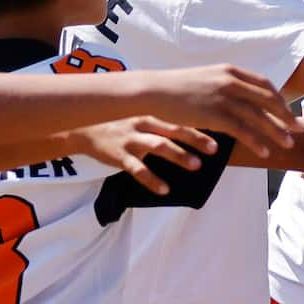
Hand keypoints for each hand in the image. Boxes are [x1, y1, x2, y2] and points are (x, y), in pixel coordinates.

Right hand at [76, 117, 215, 193]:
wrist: (83, 129)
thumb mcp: (140, 115)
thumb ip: (163, 121)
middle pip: (173, 130)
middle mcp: (142, 123)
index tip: (220, 132)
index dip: (200, 125)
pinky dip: (151, 179)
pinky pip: (137, 168)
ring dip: (178, 155)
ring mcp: (130, 139)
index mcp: (151, 113)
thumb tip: (195, 129)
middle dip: (195, 140)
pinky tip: (164, 190)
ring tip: (196, 165)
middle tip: (214, 150)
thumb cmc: (119, 123)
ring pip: (157, 146)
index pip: (180, 118)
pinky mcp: (118, 155)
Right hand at [145, 64, 295, 155]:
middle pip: (267, 100)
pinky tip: (264, 152)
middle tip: (299, 129)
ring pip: (258, 117)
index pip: (264, 84)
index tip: (289, 111)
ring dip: (276, 132)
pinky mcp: (214, 114)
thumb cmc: (177, 88)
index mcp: (230, 71)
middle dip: (286, 116)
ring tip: (288, 144)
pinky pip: (241, 130)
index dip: (280, 99)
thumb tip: (239, 93)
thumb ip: (224, 83)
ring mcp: (223, 97)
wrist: (153, 91)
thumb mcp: (206, 78)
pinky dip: (256, 141)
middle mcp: (230, 81)